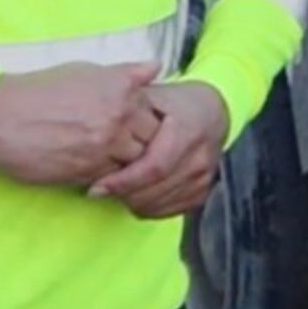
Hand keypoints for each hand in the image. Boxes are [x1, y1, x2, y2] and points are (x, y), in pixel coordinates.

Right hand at [0, 62, 162, 187]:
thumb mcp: (85, 72)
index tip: (134, 123)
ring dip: (126, 161)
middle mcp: (119, 117)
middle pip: (153, 139)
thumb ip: (125, 74)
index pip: (157, 111)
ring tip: (105, 154)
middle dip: (142, 142)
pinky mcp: (88, 171)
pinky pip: (113, 178)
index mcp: (122, 89)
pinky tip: (91, 164)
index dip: (147, 119)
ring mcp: (105, 146)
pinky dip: (108, 175)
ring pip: (136, 162)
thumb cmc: (41, 90)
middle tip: (122, 141)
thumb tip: (156, 68)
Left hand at [88, 81, 230, 218]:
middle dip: (122, 193)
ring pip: (158, 203)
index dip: (124, 181)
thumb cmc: (177, 105)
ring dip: (131, 200)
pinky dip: (146, 207)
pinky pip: (167, 211)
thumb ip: (129, 110)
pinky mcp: (201, 192)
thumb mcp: (153, 97)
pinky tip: (133, 194)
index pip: (154, 167)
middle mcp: (201, 157)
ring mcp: (203, 177)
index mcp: (189, 130)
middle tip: (99, 189)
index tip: (98, 186)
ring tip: (114, 189)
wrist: (210, 114)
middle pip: (154, 189)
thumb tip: (97, 120)